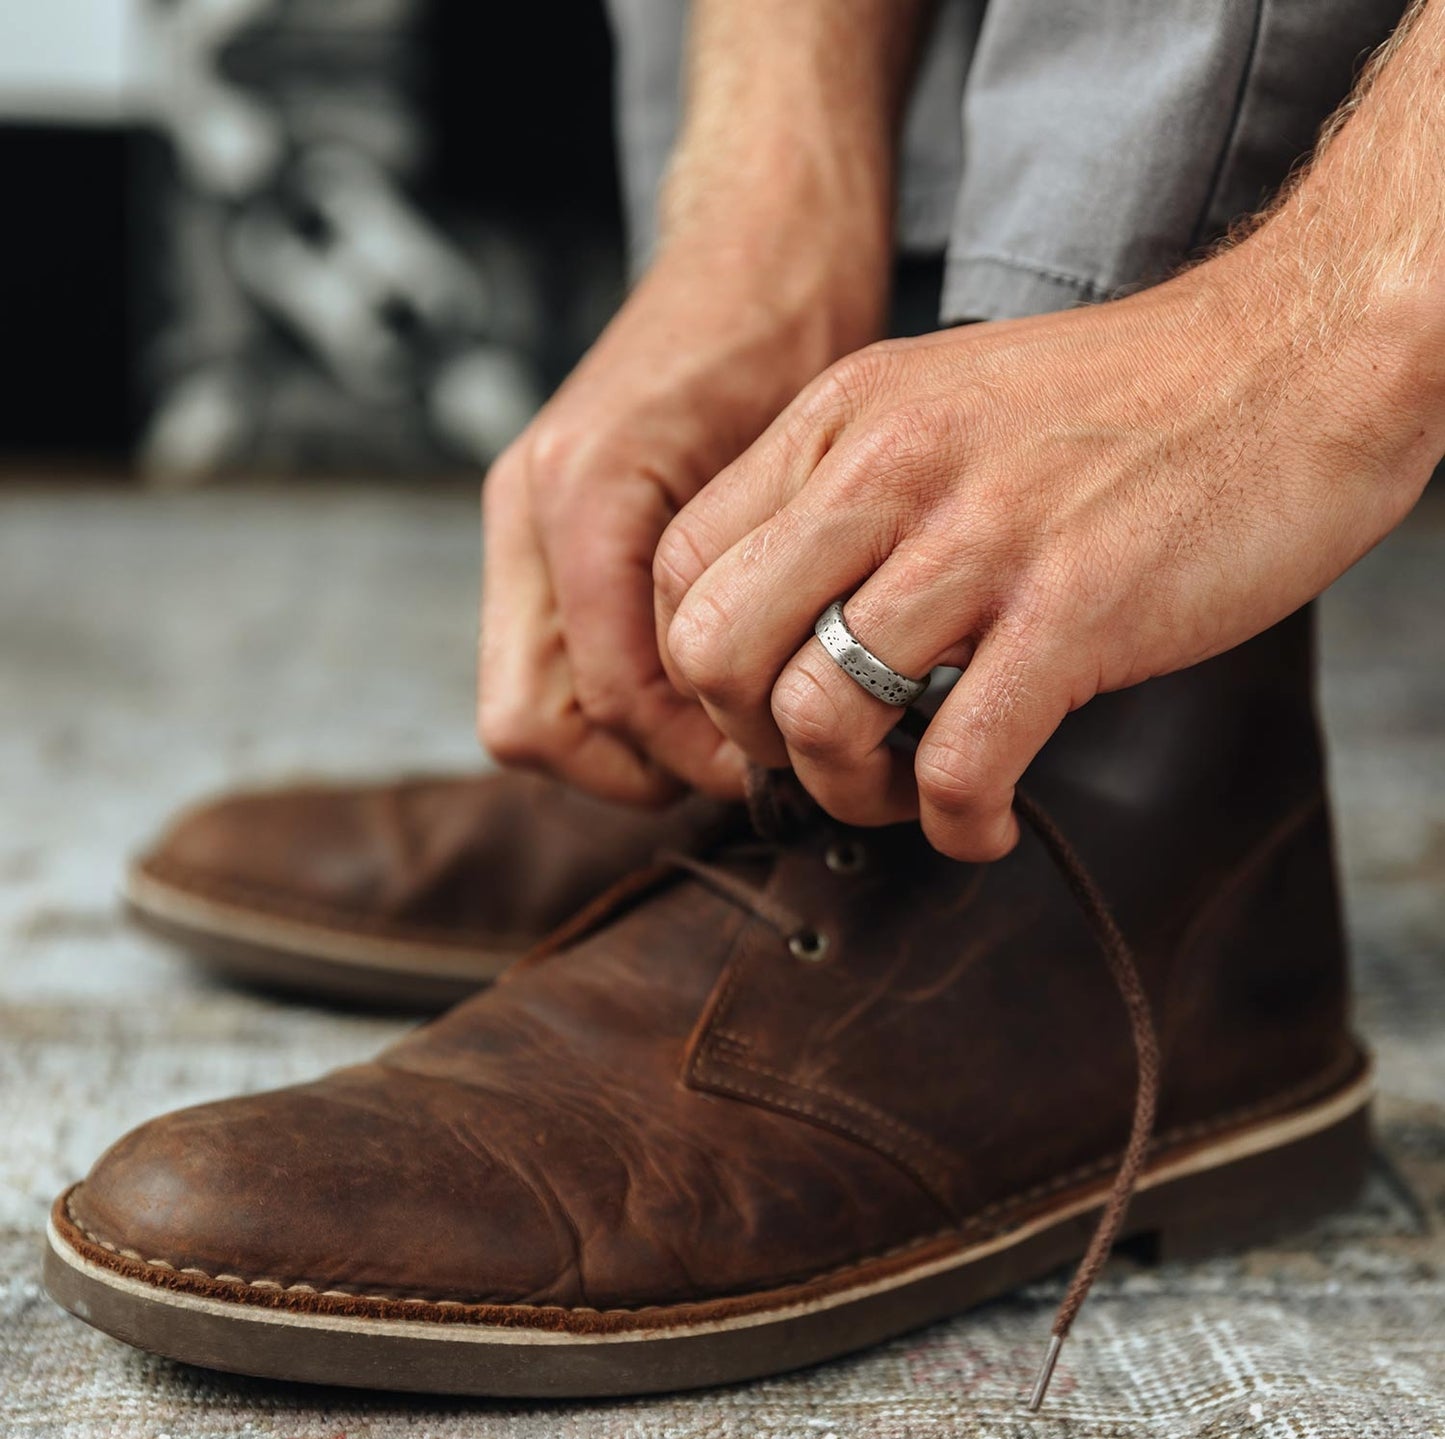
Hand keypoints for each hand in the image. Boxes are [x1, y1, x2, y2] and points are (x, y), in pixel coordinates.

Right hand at [479, 237, 882, 803]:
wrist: (756, 249)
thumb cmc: (794, 338)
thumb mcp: (798, 475)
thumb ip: (749, 600)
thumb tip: (756, 735)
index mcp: (588, 494)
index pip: (609, 697)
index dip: (692, 754)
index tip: (769, 764)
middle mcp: (531, 511)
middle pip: (528, 727)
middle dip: (633, 768)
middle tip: (732, 764)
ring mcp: (522, 520)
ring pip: (527, 708)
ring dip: (616, 744)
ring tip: (716, 728)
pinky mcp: (539, 529)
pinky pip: (546, 659)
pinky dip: (607, 698)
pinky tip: (693, 680)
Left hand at [654, 235, 1437, 855]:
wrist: (1292, 357)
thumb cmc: (1117, 402)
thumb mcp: (939, 403)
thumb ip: (849, 494)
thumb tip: (792, 625)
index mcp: (840, 420)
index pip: (677, 568)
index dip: (697, 670)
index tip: (762, 709)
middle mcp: (885, 470)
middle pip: (714, 650)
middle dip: (751, 741)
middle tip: (825, 758)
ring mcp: (978, 539)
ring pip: (818, 716)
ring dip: (851, 794)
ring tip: (910, 792)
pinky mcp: (1072, 611)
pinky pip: (956, 763)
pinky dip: (957, 823)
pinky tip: (986, 820)